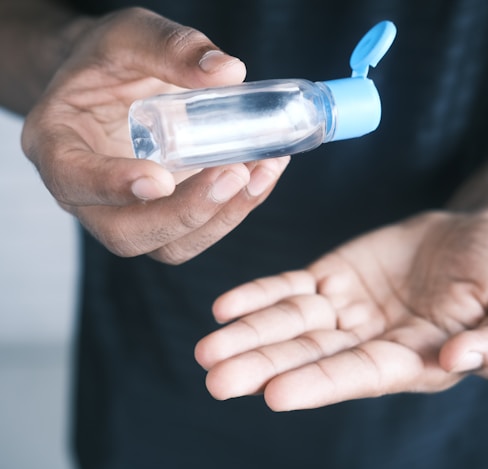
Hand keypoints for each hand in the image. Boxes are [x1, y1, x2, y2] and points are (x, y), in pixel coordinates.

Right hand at [22, 8, 288, 262]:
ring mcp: (130, 213)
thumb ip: (170, 47)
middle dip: (186, 214)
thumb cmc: (108, 64)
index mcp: (59, 148)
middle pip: (127, 234)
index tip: (160, 179)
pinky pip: (197, 231)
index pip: (74, 180)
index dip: (114, 187)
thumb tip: (229, 72)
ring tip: (262, 171)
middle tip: (234, 174)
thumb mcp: (128, 37)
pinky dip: (234, 209)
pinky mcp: (165, 216)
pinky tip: (262, 174)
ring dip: (221, 217)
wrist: (110, 86)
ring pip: (170, 245)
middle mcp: (90, 196)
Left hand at [195, 210, 487, 409]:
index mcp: (412, 360)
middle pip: (310, 356)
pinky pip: (289, 289)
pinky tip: (225, 308)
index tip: (273, 395)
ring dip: (247, 334)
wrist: (473, 236)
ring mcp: (345, 310)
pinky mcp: (330, 280)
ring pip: (289, 325)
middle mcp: (369, 342)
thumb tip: (456, 358)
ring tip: (207, 348)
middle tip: (215, 379)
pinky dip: (258, 296)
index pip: (358, 375)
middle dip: (263, 366)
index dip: (318, 384)